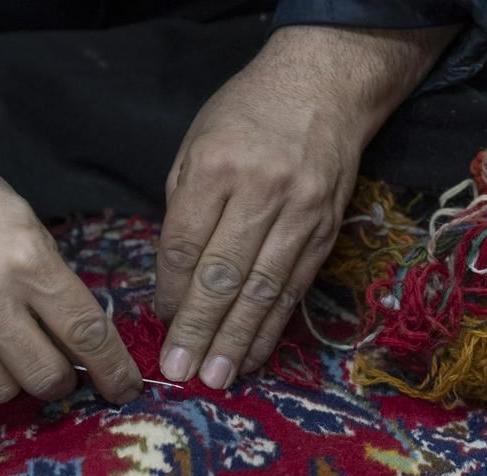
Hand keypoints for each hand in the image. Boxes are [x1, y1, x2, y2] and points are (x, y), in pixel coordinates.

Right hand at [0, 100, 142, 404]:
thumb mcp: (27, 226)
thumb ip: (55, 284)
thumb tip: (84, 344)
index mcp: (25, 261)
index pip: (86, 334)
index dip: (114, 370)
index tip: (127, 387)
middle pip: (46, 377)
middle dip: (62, 379)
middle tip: (59, 365)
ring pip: (4, 390)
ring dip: (16, 377)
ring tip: (7, 345)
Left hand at [156, 25, 458, 387]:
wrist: (324, 86)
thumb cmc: (247, 114)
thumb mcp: (197, 143)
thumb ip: (184, 207)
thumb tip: (173, 280)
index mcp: (216, 166)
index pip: (185, 245)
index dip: (170, 292)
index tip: (160, 324)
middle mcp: (261, 191)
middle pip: (222, 274)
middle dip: (198, 329)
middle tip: (180, 371)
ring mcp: (300, 213)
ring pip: (262, 290)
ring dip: (237, 340)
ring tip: (216, 378)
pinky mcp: (326, 231)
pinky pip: (294, 288)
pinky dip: (272, 326)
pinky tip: (253, 354)